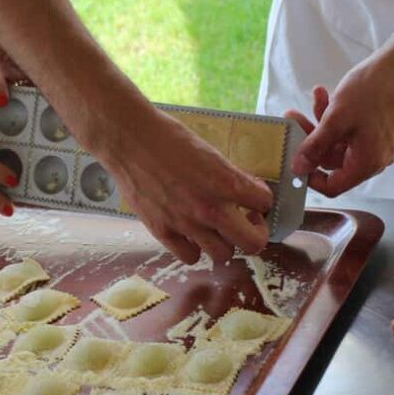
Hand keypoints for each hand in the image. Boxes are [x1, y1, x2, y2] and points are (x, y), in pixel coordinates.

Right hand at [99, 109, 273, 264]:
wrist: (128, 140)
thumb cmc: (167, 137)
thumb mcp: (208, 151)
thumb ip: (227, 175)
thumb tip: (242, 188)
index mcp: (225, 183)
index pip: (265, 203)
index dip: (262, 198)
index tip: (253, 196)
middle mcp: (209, 210)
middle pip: (253, 243)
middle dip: (255, 231)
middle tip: (246, 220)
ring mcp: (185, 225)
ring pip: (223, 255)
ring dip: (226, 242)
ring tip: (217, 228)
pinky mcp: (162, 232)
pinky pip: (190, 257)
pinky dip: (194, 249)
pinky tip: (191, 235)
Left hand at [290, 21, 393, 196]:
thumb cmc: (376, 89)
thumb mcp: (336, 119)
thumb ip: (315, 146)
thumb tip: (299, 168)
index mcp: (367, 162)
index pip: (334, 186)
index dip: (310, 177)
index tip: (295, 160)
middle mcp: (374, 157)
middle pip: (332, 161)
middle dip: (311, 138)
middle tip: (294, 118)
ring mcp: (377, 142)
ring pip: (338, 141)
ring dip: (321, 121)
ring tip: (315, 98)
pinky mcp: (377, 128)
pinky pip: (349, 129)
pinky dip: (336, 115)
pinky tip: (325, 94)